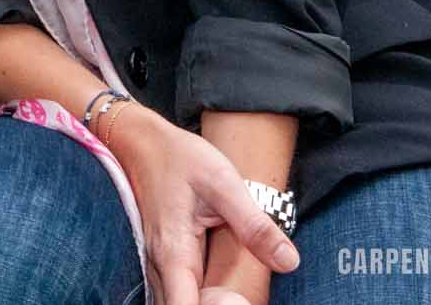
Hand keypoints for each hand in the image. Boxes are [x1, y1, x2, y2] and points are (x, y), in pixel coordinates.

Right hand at [99, 104, 297, 304]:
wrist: (141, 141)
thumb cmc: (178, 157)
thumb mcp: (223, 183)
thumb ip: (254, 226)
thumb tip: (289, 262)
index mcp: (174, 252)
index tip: (237, 301)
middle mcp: (160, 265)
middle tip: (242, 297)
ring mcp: (158, 264)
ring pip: (177, 303)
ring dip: (204, 304)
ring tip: (235, 295)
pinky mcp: (163, 260)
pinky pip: (176, 293)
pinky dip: (197, 298)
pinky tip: (222, 289)